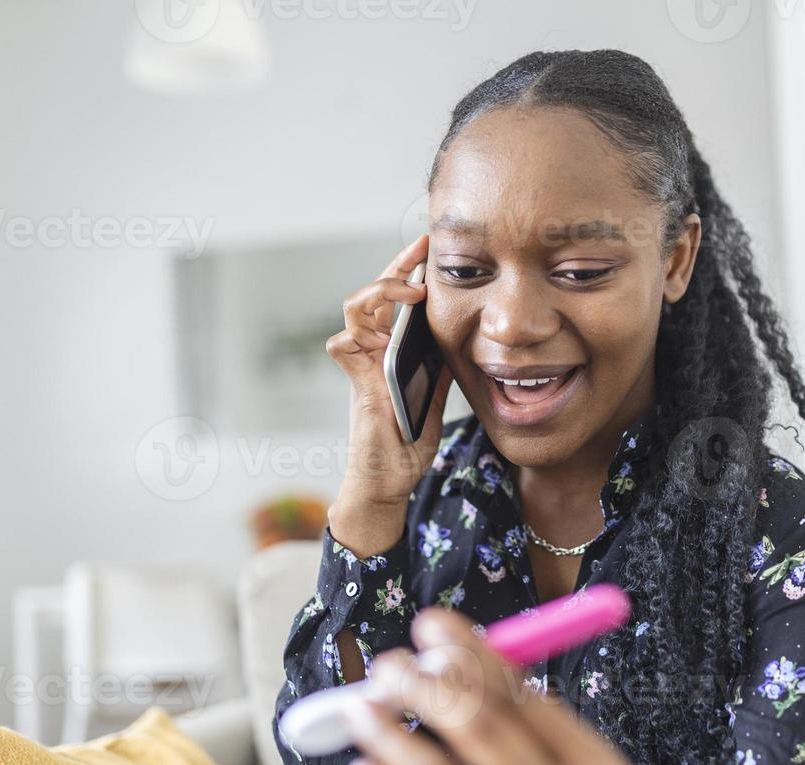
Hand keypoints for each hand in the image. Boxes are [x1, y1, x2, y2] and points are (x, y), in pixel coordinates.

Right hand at [327, 235, 453, 529]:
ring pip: (355, 306)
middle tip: (422, 246)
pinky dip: (356, 332)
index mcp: (393, 350)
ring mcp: (362, 362)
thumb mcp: (436, 395)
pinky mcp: (355, 380)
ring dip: (381, 289)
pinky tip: (383, 328)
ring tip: (413, 288)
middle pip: (376, 292)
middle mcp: (373, 350)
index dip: (412, 272)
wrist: (391, 479)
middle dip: (398, 265)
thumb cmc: (409, 443)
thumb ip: (440, 367)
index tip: (434, 251)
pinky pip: (342, 343)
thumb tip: (463, 339)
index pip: (399, 301)